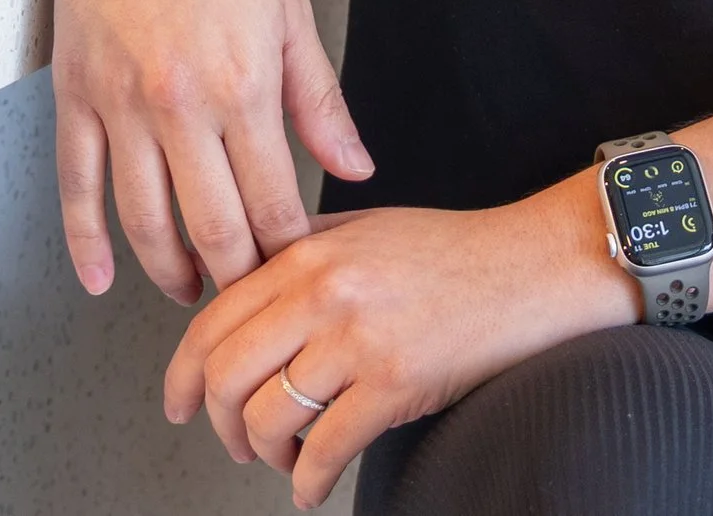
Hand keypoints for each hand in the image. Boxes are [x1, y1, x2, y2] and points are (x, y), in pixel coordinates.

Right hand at [50, 0, 372, 300]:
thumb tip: (356, 168)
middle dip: (237, 277)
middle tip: (252, 302)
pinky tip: (104, 279)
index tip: (301, 274)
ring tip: (193, 293)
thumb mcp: (288, 6)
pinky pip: (77, 187)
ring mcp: (119, 104)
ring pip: (144, 221)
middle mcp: (181, 105)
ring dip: (171, 272)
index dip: (289, 252)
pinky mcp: (74, 94)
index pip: (275, 203)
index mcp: (245, 84)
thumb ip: (319, 99)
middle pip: (211, 228)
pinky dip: (87, 244)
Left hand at [165, 181, 636, 507]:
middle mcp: (326, 289)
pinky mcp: (395, 382)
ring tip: (284, 460)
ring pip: (268, 418)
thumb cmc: (456, 251)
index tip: (178, 404)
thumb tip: (236, 285)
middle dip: (220, 425)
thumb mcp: (366, 228)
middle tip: (235, 442)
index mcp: (311, 250)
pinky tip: (313, 484)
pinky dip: (306, 483)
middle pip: (226, 375)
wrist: (533, 265)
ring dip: (265, 457)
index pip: (214, 320)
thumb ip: (301, 248)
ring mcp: (359, 336)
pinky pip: (323, 451)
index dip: (182, 375)